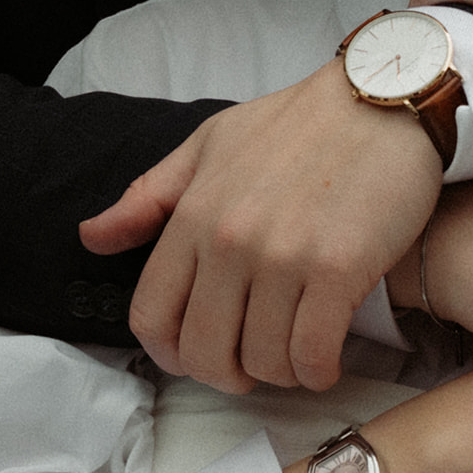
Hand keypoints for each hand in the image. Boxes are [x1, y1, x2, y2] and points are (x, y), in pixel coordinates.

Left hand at [80, 60, 441, 392]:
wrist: (381, 98)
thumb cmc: (299, 121)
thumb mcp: (210, 144)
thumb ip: (149, 197)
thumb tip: (91, 236)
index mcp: (194, 214)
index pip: (151, 315)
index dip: (169, 352)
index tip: (195, 355)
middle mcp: (231, 240)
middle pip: (204, 352)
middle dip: (226, 374)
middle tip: (251, 364)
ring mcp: (285, 257)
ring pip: (263, 362)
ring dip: (279, 372)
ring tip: (295, 352)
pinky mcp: (340, 269)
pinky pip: (313, 355)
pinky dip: (318, 370)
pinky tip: (327, 357)